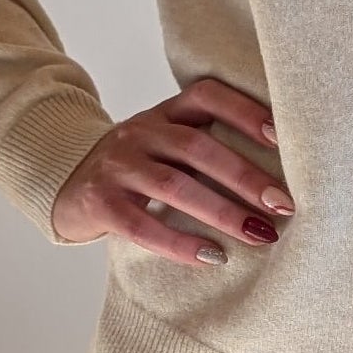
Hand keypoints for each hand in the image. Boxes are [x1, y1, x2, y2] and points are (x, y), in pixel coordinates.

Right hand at [50, 77, 292, 265]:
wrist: (68, 187)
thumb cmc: (137, 171)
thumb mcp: (166, 146)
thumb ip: (208, 150)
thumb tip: (280, 182)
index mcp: (164, 113)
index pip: (206, 96)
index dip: (245, 111)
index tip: (282, 136)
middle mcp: (140, 132)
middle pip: (198, 148)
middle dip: (245, 176)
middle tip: (284, 204)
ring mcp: (117, 166)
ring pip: (174, 186)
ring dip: (222, 212)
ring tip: (259, 234)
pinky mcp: (101, 203)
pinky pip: (142, 226)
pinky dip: (180, 243)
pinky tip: (213, 257)